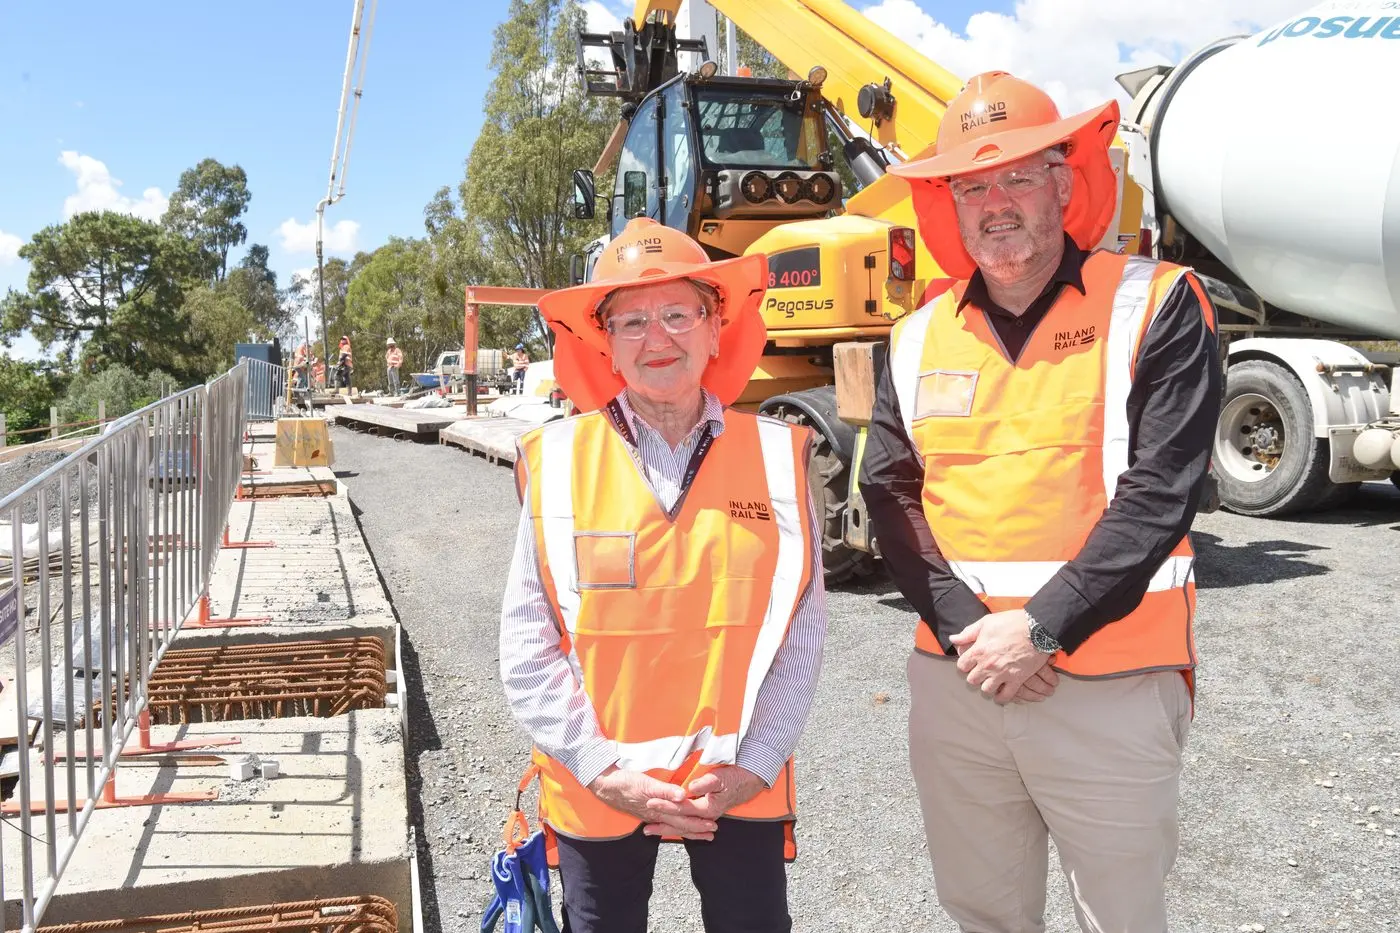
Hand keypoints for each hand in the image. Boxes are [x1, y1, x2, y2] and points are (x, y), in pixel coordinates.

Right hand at [587, 767, 718, 839]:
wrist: (605, 785)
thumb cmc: (626, 783)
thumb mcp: (646, 783)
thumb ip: (665, 790)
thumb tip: (683, 796)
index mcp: (659, 809)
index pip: (683, 819)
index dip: (698, 823)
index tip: (712, 825)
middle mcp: (656, 815)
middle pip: (680, 825)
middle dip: (696, 830)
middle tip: (712, 833)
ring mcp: (650, 815)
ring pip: (672, 826)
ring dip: (687, 830)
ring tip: (700, 834)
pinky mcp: (646, 812)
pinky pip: (664, 822)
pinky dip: (673, 826)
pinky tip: (675, 829)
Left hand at [638, 766, 766, 840]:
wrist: (750, 780)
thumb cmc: (736, 777)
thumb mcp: (721, 777)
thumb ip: (706, 783)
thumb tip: (690, 788)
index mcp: (708, 808)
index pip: (682, 808)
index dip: (666, 805)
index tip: (651, 802)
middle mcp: (706, 815)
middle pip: (680, 822)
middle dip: (662, 824)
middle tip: (644, 827)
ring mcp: (706, 815)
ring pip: (683, 826)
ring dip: (666, 828)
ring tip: (649, 831)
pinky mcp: (705, 813)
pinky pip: (687, 822)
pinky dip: (675, 826)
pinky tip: (666, 827)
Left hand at [949, 610, 1051, 704]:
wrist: (1037, 629)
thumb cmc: (1012, 623)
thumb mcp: (986, 622)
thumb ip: (968, 633)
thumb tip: (953, 639)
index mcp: (979, 650)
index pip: (962, 666)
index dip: (966, 664)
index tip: (971, 662)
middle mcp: (988, 665)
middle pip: (972, 680)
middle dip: (975, 675)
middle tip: (981, 671)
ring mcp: (1002, 674)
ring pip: (986, 689)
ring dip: (987, 685)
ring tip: (991, 680)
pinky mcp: (1017, 679)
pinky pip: (1005, 696)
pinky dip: (1001, 696)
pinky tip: (1000, 692)